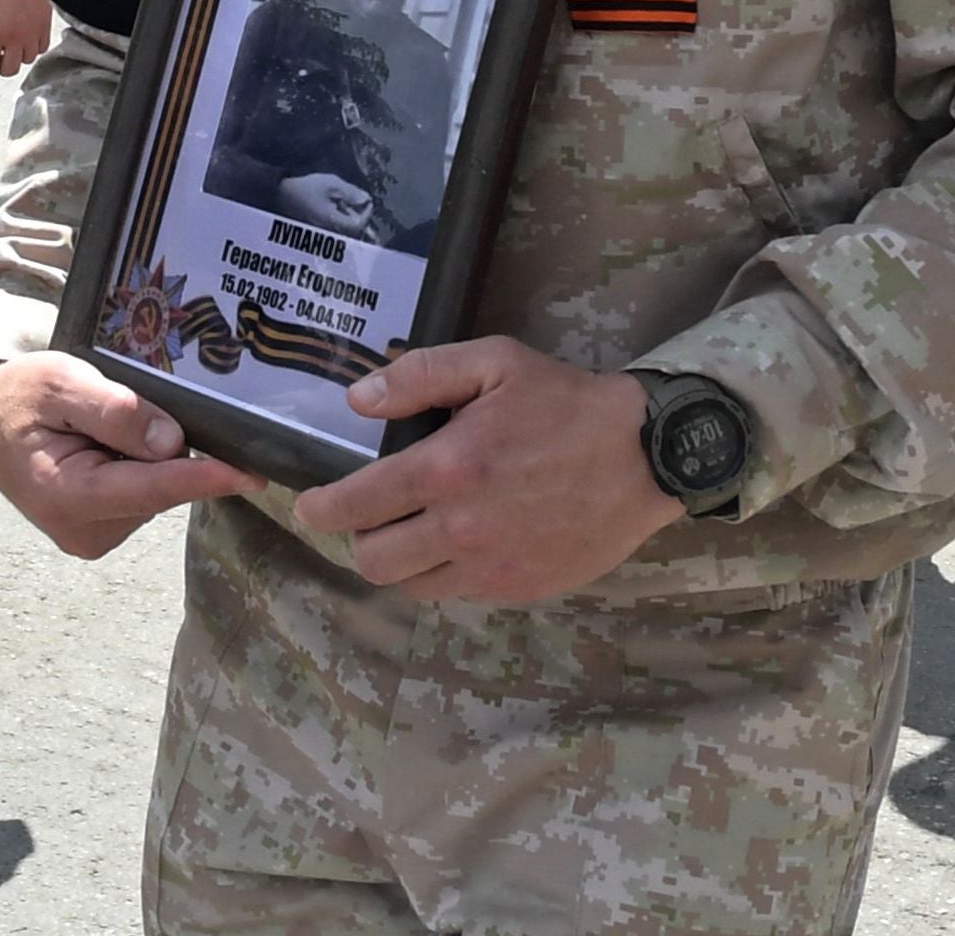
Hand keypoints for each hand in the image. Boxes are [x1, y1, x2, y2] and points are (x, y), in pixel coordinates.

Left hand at [0, 0, 52, 77]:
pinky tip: (30, 39)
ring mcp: (32, 35)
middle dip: (3, 67)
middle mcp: (15, 39)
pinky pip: (42, 48)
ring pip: (28, 60)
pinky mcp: (46, 28)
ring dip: (20, 56)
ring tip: (16, 46)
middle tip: (0, 60)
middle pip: (10, 70)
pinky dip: (35, 47)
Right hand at [0, 353, 260, 558]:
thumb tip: (171, 442)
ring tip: (103, 425)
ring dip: (149, 456)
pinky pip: (145, 494)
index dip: (202, 478)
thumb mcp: (63, 383)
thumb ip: (115, 411)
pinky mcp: (102, 532)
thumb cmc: (22, 396)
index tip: (250, 474)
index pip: (150, 489)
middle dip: (165, 447)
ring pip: (156, 490)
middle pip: (158, 487)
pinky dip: (140, 466)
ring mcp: (93, 537)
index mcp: (66, 496)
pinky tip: (109, 446)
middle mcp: (83, 531)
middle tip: (126, 404)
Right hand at [273, 172, 378, 238]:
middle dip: (358, 216)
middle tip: (354, 201)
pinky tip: (332, 209)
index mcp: (333, 222)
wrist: (280, 194)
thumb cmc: (305, 188)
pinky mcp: (317, 232)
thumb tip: (366, 199)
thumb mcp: (331, 184)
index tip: (365, 200)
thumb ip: (351, 193)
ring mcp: (322, 234)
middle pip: (353, 232)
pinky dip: (339, 222)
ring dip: (349, 219)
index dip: (367, 213)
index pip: (358, 225)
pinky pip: (335, 232)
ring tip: (341, 203)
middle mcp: (328, 232)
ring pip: (345, 233)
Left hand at [292, 338, 683, 604]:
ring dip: (402, 561)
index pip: (358, 505)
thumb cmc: (566, 402)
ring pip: (412, 585)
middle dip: (359, 539)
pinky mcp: (520, 588)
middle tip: (369, 517)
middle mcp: (461, 528)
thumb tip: (358, 399)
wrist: (646, 454)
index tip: (309, 506)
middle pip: (375, 560)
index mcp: (448, 468)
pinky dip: (447, 573)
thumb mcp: (495, 362)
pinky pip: (460, 593)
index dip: (322, 509)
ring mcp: (492, 566)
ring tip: (413, 531)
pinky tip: (462, 542)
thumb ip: (420, 375)